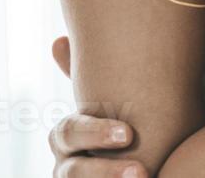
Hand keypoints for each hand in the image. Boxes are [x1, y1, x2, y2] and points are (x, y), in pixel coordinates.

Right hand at [47, 35, 149, 177]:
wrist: (148, 163)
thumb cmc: (131, 130)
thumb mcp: (115, 105)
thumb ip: (95, 78)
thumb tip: (57, 41)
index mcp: (70, 139)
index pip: (68, 134)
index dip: (93, 133)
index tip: (128, 134)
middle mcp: (68, 168)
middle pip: (72, 172)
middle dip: (104, 170)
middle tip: (141, 169)